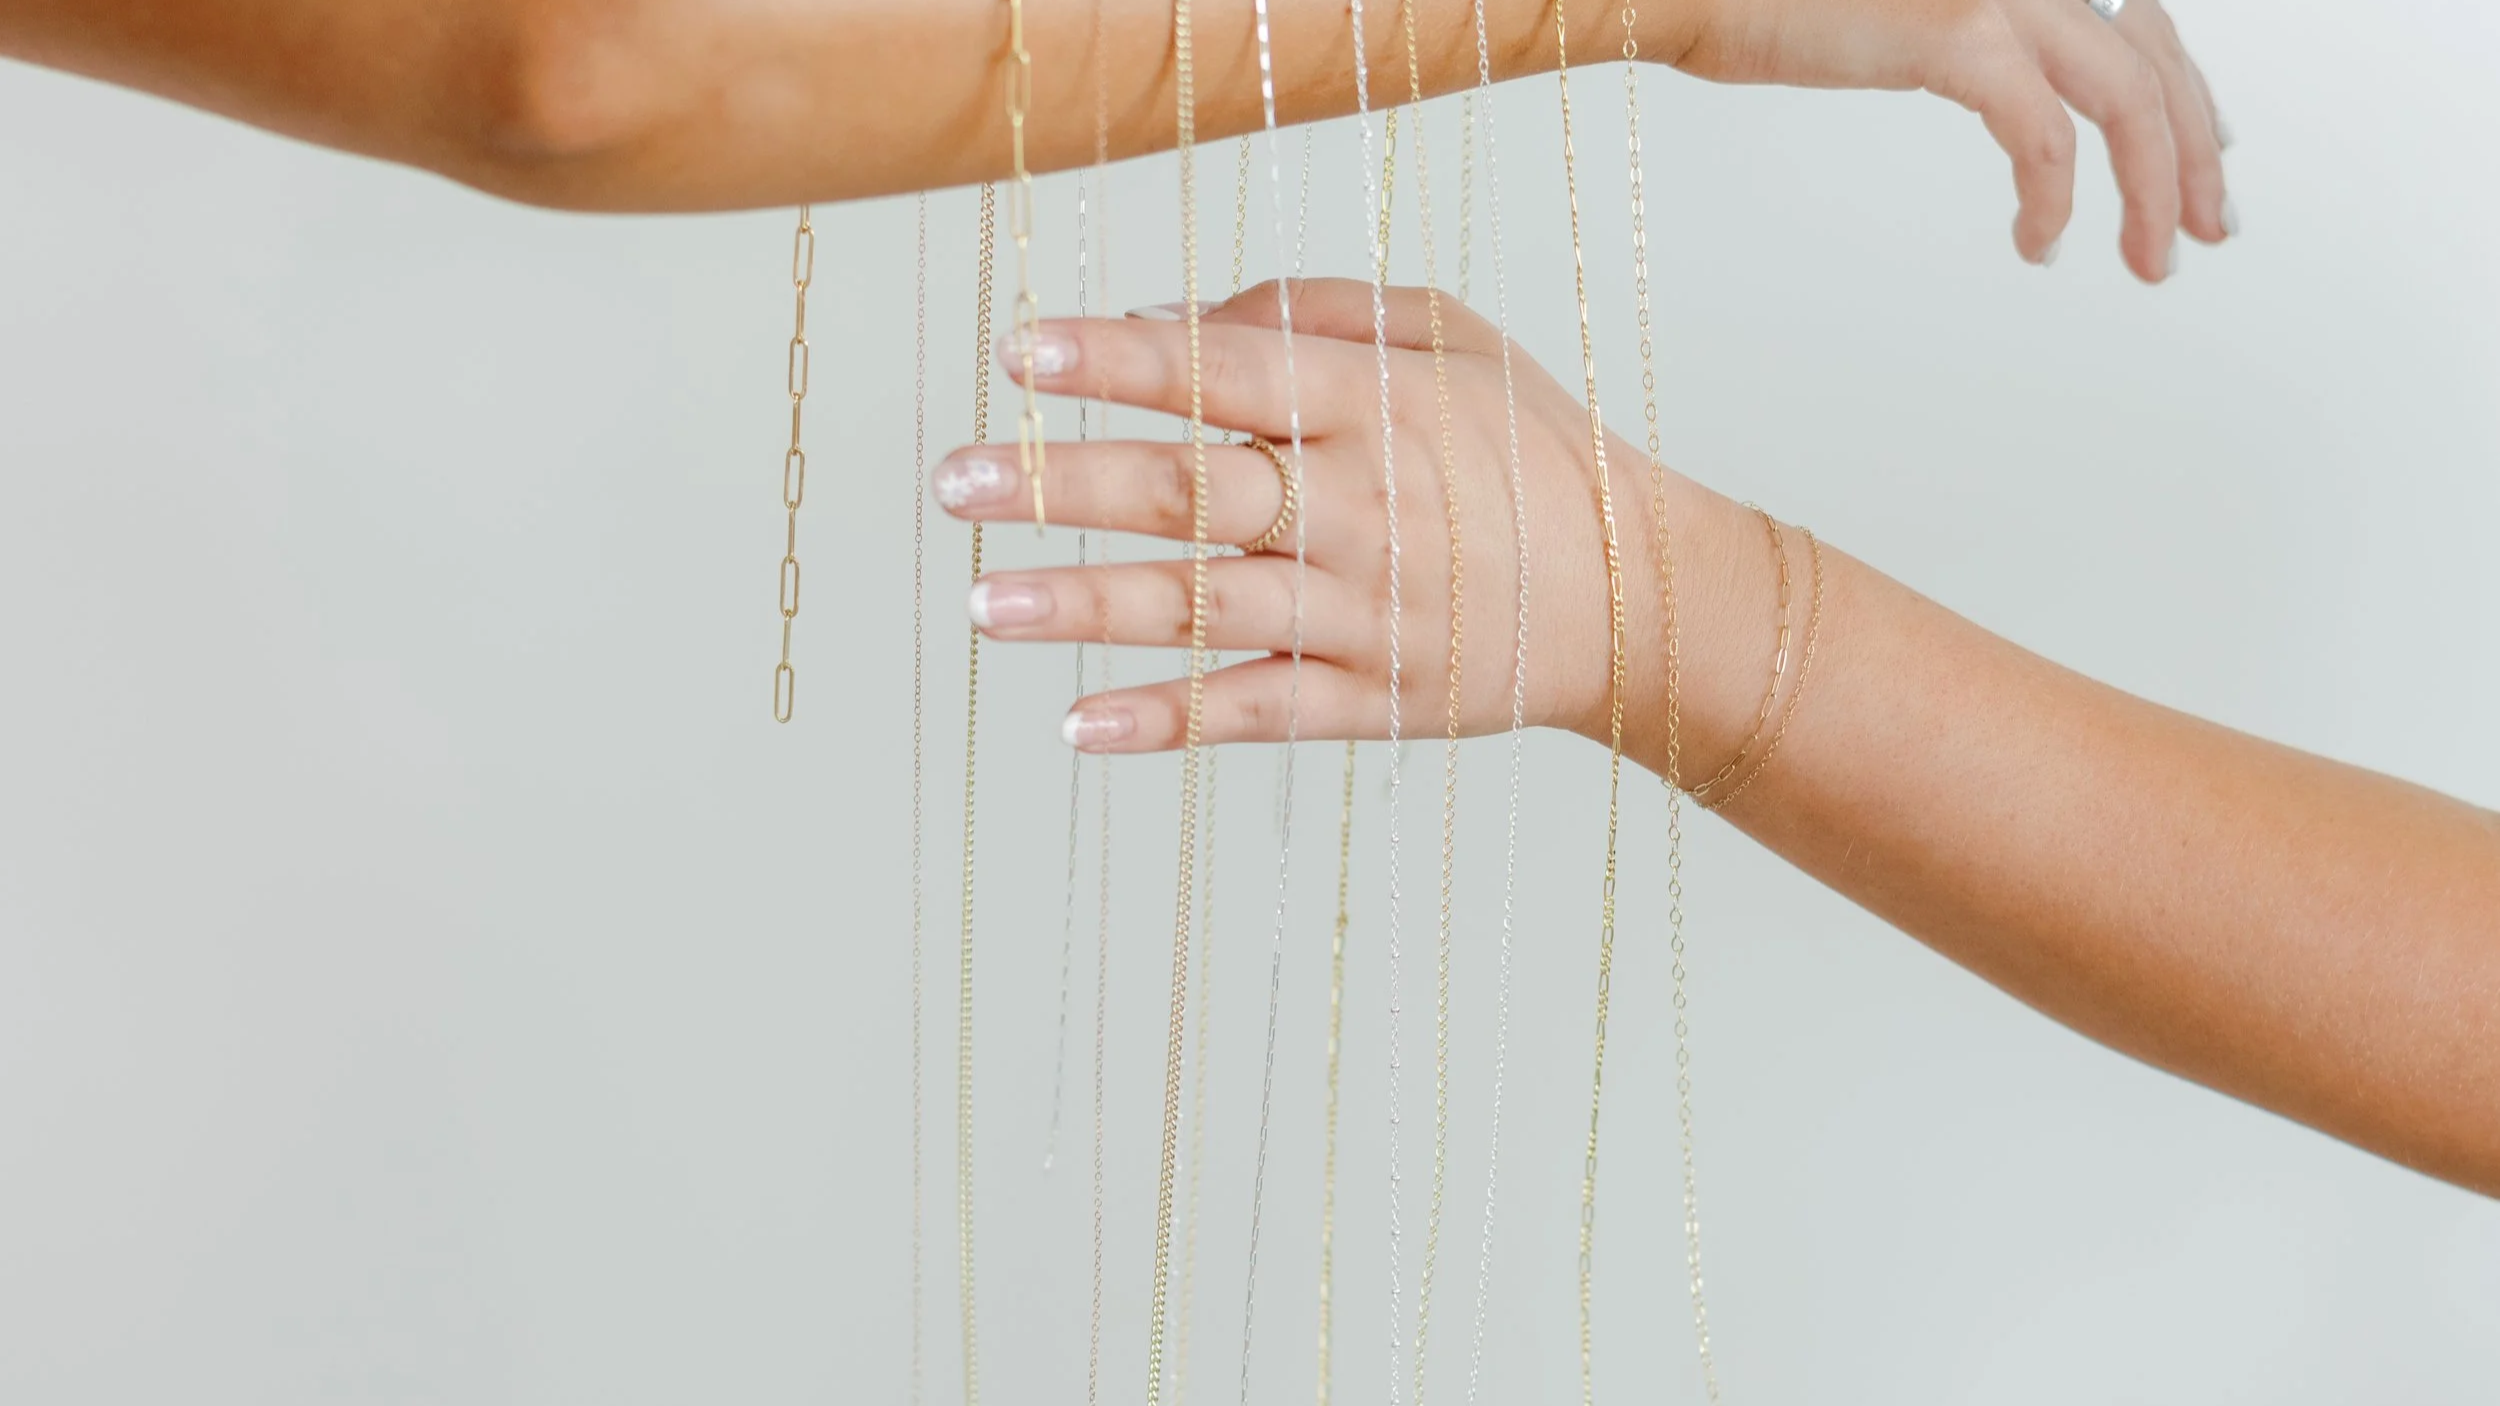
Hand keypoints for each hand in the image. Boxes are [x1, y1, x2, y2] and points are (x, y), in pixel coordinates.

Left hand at [933, 279, 1751, 765]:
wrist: (1636, 593)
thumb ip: (1311, 313)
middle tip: (956, 481)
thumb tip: (1167, 319)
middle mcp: (1359, 508)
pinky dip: (1168, 721)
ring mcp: (1361, 612)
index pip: (1224, 374)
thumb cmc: (1525, 451)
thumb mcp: (1448, 338)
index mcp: (1372, 406)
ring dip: (1086, 606)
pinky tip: (1078, 726)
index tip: (1021, 350)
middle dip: (1063, 485)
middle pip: (1191, 493)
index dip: (1120, 362)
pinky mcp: (1368, 698)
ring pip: (1205, 607)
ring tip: (981, 604)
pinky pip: (1254, 712)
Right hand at [1662, 0, 2231, 279]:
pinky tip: (2039, 243)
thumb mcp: (1898, 15)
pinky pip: (2043, 133)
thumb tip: (2016, 85)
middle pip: (2155, 58)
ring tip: (2148, 261)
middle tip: (2205, 234)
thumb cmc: (1770, 0)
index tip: (2204, 160)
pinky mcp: (1956, 32)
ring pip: (2126, 97)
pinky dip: (2055, 196)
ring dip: (2152, 188)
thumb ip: (1972, 34)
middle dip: (2192, 156)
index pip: (2141, 23)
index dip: (2187, 96)